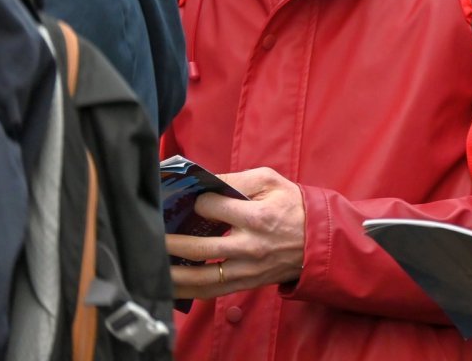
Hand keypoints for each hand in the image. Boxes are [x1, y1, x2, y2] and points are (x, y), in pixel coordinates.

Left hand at [166, 167, 305, 298]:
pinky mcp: (246, 283)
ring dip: (171, 271)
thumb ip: (237, 179)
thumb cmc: (294, 206)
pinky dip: (186, 289)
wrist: (319, 239)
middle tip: (152, 232)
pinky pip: (211, 291)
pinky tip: (169, 282)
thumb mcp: (271, 181)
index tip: (192, 199)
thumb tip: (204, 181)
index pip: (211, 208)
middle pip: (197, 247)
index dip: (198, 201)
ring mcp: (247, 269)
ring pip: (199, 276)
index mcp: (257, 217)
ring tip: (152, 261)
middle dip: (169, 240)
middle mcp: (250, 246)